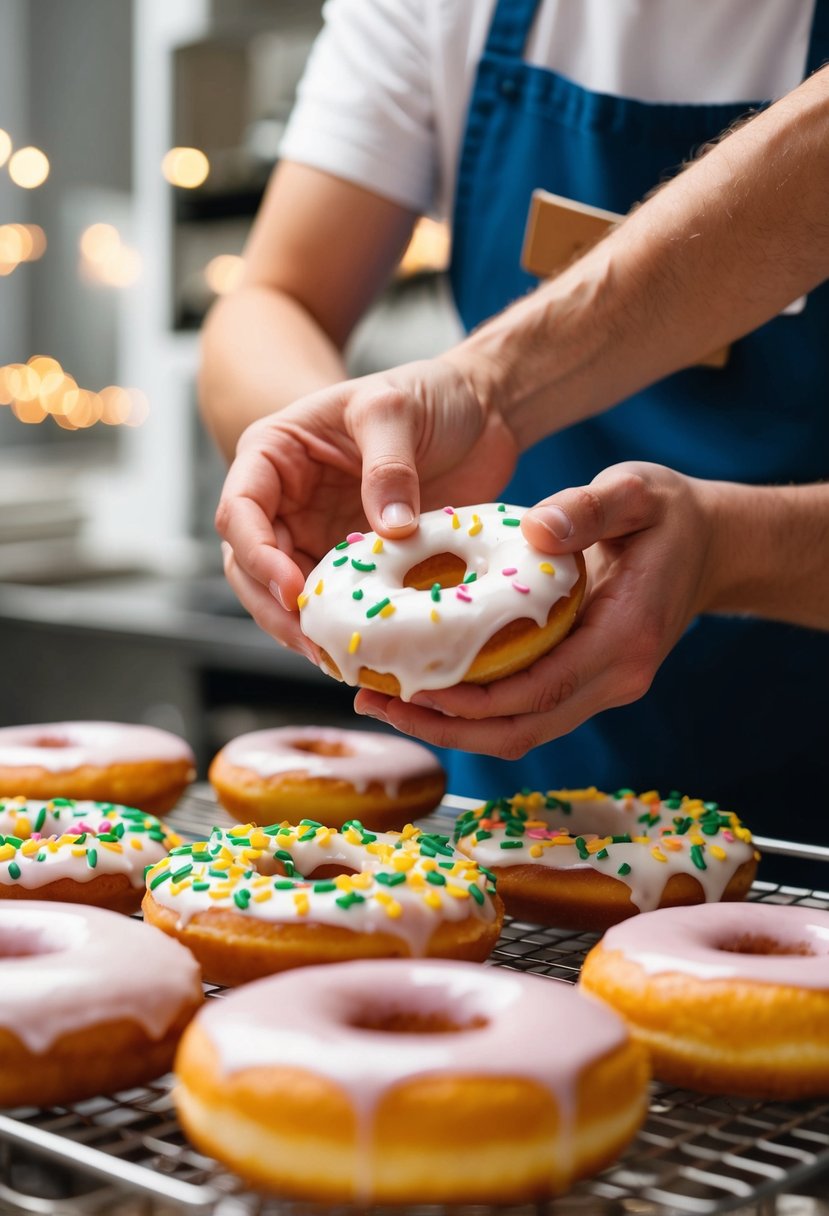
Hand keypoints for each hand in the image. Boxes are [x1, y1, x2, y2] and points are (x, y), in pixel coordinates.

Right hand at [215, 357, 519, 652]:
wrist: (479, 411)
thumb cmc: (426, 393)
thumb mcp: (396, 409)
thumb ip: (387, 465)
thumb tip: (388, 531)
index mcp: (275, 453)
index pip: (239, 511)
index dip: (257, 555)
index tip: (294, 590)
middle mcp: (285, 498)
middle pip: (250, 564)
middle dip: (273, 608)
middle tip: (312, 643)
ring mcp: (317, 532)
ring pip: (285, 593)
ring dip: (303, 627)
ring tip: (337, 658)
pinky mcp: (353, 560)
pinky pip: (335, 600)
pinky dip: (343, 625)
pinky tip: (365, 649)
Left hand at [354, 462, 720, 755]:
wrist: (710, 545)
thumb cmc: (668, 514)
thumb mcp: (636, 492)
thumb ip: (589, 509)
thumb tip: (538, 531)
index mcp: (626, 637)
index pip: (541, 691)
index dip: (474, 700)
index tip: (412, 686)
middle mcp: (616, 678)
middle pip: (521, 730)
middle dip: (445, 727)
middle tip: (373, 702)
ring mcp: (602, 688)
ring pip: (519, 733)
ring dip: (450, 728)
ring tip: (383, 703)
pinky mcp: (585, 684)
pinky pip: (524, 713)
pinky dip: (472, 712)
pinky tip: (425, 688)